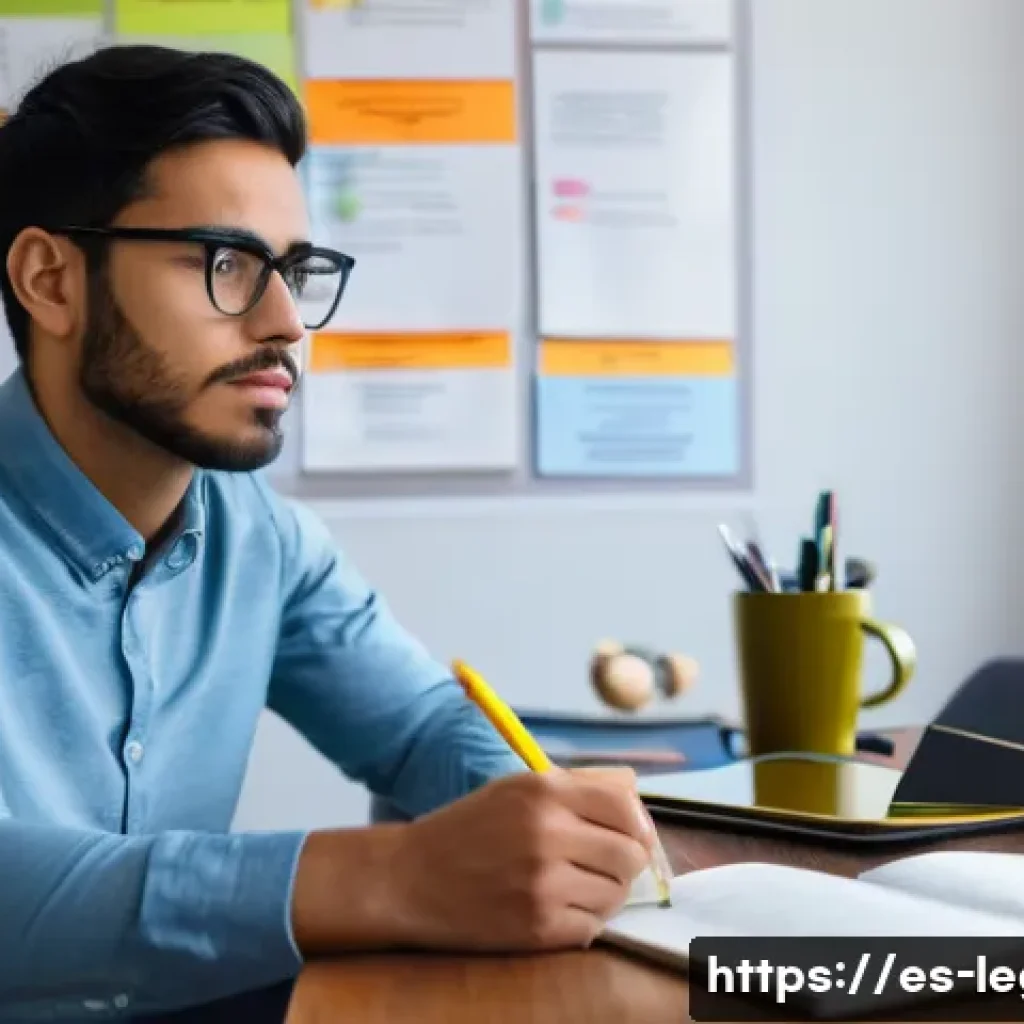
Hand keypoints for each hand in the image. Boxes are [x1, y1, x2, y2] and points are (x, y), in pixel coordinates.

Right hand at [386, 768, 656, 951]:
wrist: (409, 877)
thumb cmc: (466, 830)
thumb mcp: (515, 790)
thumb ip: (570, 794)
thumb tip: (632, 815)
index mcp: (544, 792)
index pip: (623, 807)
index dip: (638, 826)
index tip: (635, 838)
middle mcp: (549, 833)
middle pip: (629, 854)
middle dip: (625, 864)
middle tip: (604, 868)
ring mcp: (544, 883)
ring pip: (615, 894)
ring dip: (604, 895)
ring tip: (575, 888)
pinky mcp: (537, 927)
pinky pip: (591, 928)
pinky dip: (582, 922)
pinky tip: (558, 910)